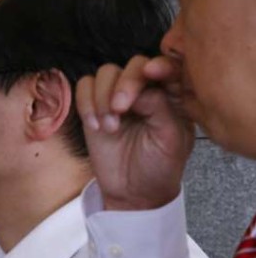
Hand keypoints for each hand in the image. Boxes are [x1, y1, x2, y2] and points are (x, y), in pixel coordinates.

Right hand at [75, 55, 194, 210]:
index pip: (168, 67)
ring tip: (108, 126)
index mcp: (173, 95)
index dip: (159, 64)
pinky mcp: (94, 107)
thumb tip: (138, 91)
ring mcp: (117, 97)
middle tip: (119, 108)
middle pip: (134, 64)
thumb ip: (159, 108)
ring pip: (106, 72)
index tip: (150, 72)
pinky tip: (94, 125)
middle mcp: (146, 91)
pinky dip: (85, 102)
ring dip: (102, 96)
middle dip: (125, 83)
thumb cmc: (159, 167)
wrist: (133, 193)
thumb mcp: (171, 139)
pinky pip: (84, 87)